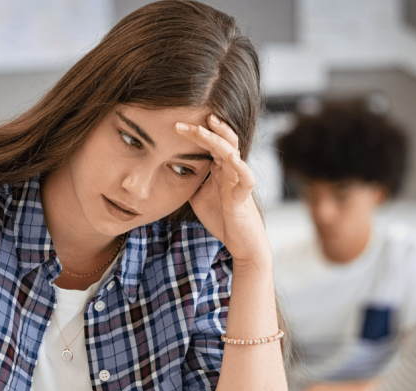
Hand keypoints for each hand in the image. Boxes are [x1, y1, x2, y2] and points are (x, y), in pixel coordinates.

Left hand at [175, 116, 269, 266]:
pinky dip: (241, 167)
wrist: (239, 241)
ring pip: (232, 152)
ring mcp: (238, 180)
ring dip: (218, 139)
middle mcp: (231, 169)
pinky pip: (246, 178)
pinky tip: (231, 157)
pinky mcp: (243, 196)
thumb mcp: (197, 195)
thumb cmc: (221, 216)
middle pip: (220, 141)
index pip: (208, 143)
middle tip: (180, 123)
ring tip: (205, 127)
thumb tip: (169, 170)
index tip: (174, 126)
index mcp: (220, 168)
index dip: (193, 133)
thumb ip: (190, 181)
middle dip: (202, 130)